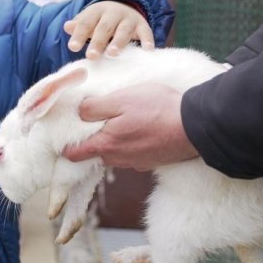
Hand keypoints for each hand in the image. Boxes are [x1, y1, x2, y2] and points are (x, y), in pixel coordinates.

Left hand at [62, 83, 198, 169]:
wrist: (198, 126)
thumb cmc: (158, 109)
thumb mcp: (120, 99)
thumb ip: (94, 108)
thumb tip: (78, 113)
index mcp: (106, 145)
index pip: (73, 154)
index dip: (64, 143)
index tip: (64, 130)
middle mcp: (118, 159)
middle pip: (93, 153)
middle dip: (89, 139)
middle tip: (93, 119)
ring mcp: (136, 162)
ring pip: (113, 153)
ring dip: (111, 140)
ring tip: (117, 120)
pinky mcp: (151, 161)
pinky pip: (131, 153)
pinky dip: (129, 142)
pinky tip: (136, 127)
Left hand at [64, 0, 153, 58]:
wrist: (123, 8)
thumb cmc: (99, 21)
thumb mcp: (88, 20)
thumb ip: (78, 26)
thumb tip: (67, 27)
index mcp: (96, 11)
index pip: (86, 23)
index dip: (79, 35)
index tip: (73, 47)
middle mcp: (113, 13)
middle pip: (104, 27)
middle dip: (97, 42)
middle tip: (91, 56)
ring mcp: (128, 19)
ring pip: (123, 30)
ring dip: (118, 42)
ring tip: (112, 54)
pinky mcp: (142, 26)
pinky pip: (146, 32)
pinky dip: (147, 40)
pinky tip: (147, 50)